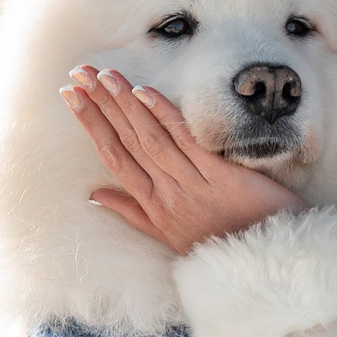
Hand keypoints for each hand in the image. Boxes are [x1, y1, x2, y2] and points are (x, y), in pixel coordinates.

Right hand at [62, 66, 302, 254]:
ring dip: (126, 104)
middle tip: (79, 74)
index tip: (72, 98)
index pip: (115, 158)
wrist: (264, 263)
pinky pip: (190, 143)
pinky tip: (147, 93)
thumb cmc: (218, 246)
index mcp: (154, 206)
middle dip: (101, 106)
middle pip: (128, 142)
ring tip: (106, 75)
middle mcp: (168, 194)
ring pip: (152, 139)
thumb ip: (134, 212)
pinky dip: (167, 117)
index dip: (91, 127)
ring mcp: (194, 185)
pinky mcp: (224, 178)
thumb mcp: (170, 237)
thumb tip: (95, 195)